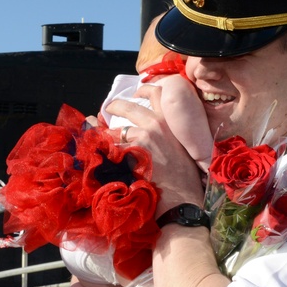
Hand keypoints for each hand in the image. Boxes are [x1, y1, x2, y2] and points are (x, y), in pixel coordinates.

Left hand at [108, 85, 204, 212]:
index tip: (135, 93)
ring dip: (107, 135)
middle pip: (128, 106)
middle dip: (114, 106)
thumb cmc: (185, 177)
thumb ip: (169, 134)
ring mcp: (145, 135)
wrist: (183, 196)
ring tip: (101, 139)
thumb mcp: (182, 147)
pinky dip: (107, 151)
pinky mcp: (134, 150)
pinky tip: (103, 156)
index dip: (144, 90)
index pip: (157, 94)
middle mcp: (158, 122)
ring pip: (118, 130)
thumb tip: (151, 132)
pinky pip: (113, 147)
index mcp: (172, 121)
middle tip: (106, 109)